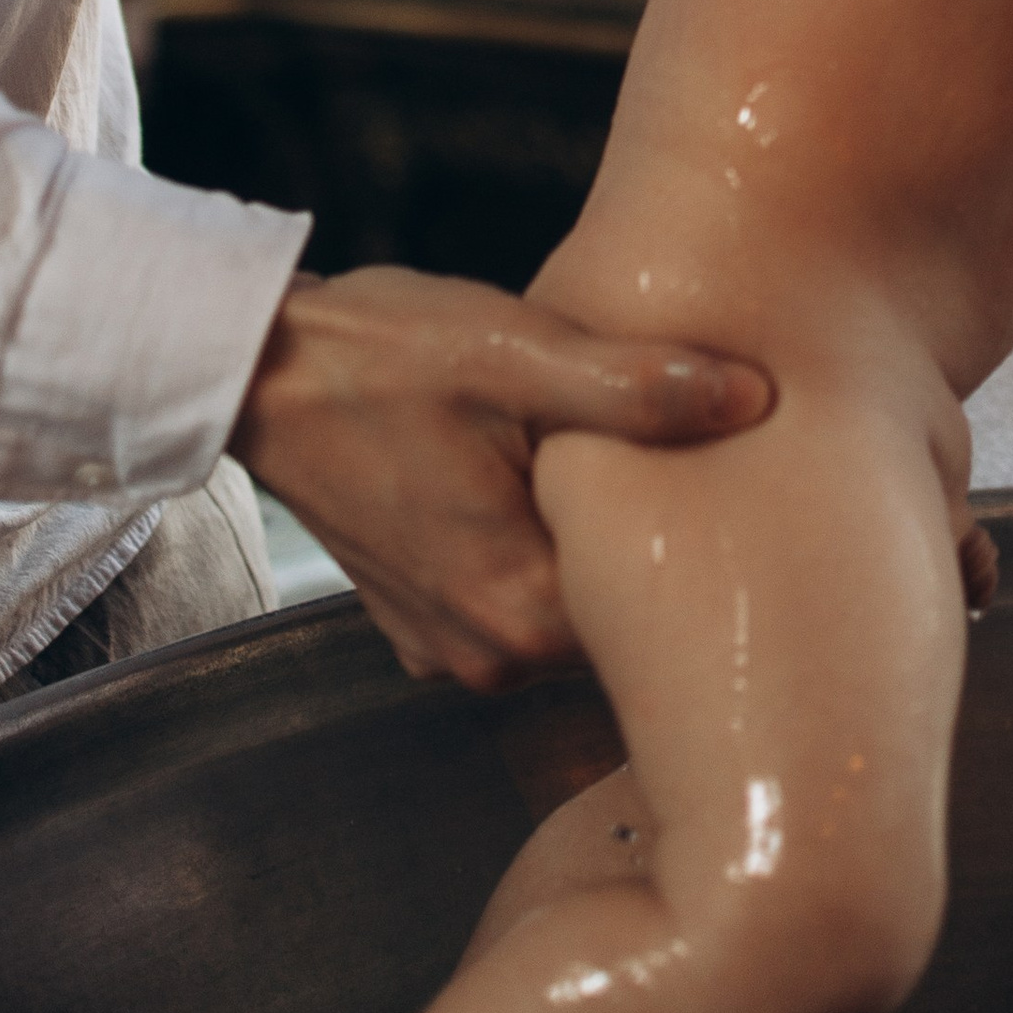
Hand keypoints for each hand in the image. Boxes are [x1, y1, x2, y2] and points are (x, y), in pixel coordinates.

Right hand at [229, 266, 773, 692]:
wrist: (260, 369)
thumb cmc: (384, 357)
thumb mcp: (521, 355)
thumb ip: (638, 388)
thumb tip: (752, 397)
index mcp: (521, 613)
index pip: (664, 622)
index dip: (711, 554)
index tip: (744, 502)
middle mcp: (485, 657)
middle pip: (617, 618)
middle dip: (654, 550)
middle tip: (704, 471)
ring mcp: (449, 642)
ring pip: (566, 606)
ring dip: (593, 548)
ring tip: (629, 471)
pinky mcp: (426, 615)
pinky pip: (514, 595)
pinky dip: (538, 548)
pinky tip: (549, 482)